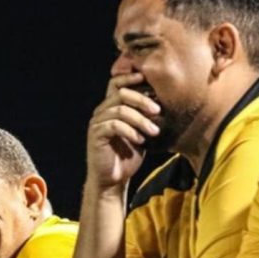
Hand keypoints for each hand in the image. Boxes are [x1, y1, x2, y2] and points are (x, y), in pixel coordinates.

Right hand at [86, 73, 161, 189]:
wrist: (113, 180)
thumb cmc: (128, 157)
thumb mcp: (141, 132)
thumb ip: (145, 116)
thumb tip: (163, 99)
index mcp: (111, 107)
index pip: (116, 83)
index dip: (131, 77)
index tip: (149, 80)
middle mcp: (101, 112)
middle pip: (121, 93)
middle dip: (142, 99)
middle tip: (158, 110)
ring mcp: (97, 123)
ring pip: (120, 110)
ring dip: (140, 120)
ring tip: (154, 131)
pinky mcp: (96, 135)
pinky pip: (114, 125)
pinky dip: (130, 131)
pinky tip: (140, 140)